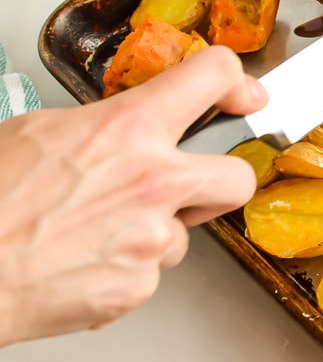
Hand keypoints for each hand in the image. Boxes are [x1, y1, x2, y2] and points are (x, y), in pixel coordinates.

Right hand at [0, 46, 265, 344]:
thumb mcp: (41, 131)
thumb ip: (104, 124)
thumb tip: (127, 126)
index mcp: (129, 129)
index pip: (213, 76)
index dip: (236, 82)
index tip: (242, 96)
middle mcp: (154, 182)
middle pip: (239, 177)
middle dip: (222, 180)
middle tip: (191, 183)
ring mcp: (153, 238)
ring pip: (183, 233)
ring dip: (154, 231)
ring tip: (95, 229)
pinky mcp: (141, 284)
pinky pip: (151, 269)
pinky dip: (125, 266)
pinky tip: (84, 258)